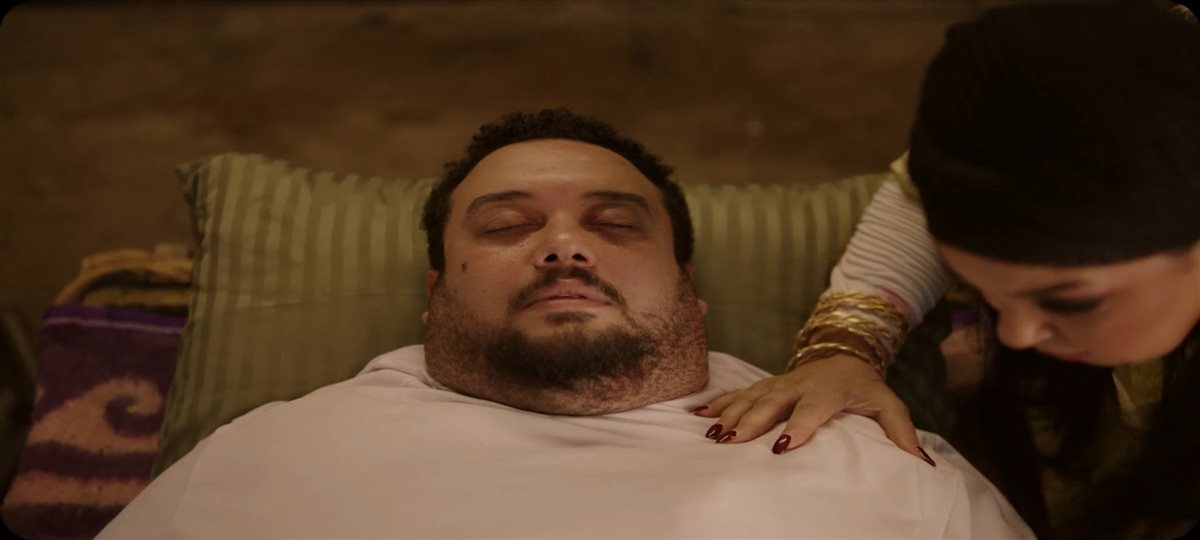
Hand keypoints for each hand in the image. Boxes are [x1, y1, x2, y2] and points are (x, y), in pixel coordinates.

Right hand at [694, 354, 930, 463]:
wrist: (844, 354)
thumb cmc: (864, 387)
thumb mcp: (888, 405)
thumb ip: (901, 432)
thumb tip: (920, 462)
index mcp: (829, 391)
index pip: (813, 409)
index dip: (798, 426)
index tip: (781, 446)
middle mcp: (798, 385)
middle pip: (772, 403)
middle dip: (750, 422)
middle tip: (731, 442)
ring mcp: (778, 383)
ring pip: (750, 398)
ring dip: (730, 415)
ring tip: (713, 435)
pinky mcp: (765, 384)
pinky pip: (737, 393)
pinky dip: (717, 404)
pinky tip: (698, 416)